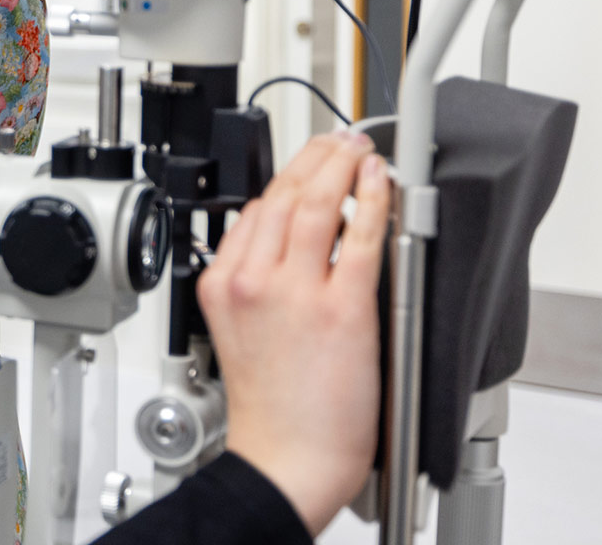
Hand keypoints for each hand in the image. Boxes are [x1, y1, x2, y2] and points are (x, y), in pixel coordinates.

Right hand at [196, 132, 391, 534]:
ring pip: (316, 203)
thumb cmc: (271, 411)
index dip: (287, 178)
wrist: (287, 460)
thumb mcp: (237, 332)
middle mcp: (252, 280)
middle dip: (315, 157)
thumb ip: (255, 285)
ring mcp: (295, 292)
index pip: (253, 210)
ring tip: (361, 150)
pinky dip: (371, 199)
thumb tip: (291, 248)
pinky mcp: (341, 308)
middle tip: (340, 141)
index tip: (308, 165)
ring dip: (342, 165)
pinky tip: (379, 182)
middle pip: (282, 195)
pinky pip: (359, 236)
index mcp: (222, 284)